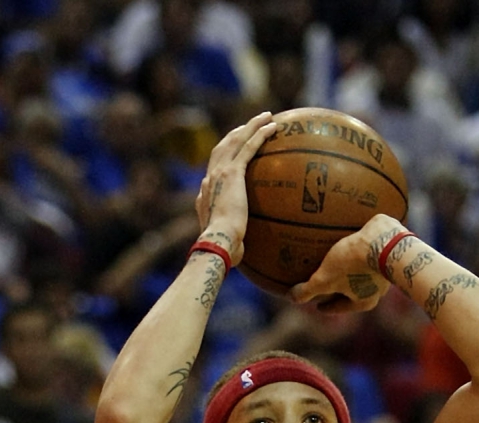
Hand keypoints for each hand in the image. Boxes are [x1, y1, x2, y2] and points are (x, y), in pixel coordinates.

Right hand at [194, 111, 276, 262]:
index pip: (215, 167)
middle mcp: (210, 177)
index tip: (237, 148)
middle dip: (238, 132)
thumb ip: (232, 237)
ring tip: (267, 117)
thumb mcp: (227, 242)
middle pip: (224, 146)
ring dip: (251, 125)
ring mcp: (220, 172)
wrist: (218, 242)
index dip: (225, 154)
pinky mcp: (233, 172)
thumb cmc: (224, 250)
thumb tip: (241, 250)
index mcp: (206, 192)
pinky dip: (260, 134)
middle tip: (252, 124)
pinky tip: (273, 127)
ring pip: (236, 140)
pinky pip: (249, 147)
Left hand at [291, 216, 401, 314]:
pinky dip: (361, 252)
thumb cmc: (354, 264)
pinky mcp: (390, 251)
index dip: (326, 307)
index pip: (340, 307)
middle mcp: (377, 289)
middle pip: (353, 291)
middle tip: (327, 282)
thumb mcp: (325, 279)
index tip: (318, 306)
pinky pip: (371, 254)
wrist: (385, 239)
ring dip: (351, 269)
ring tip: (339, 260)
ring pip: (363, 272)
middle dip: (340, 287)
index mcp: (363, 301)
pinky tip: (354, 241)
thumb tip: (292, 298)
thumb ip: (308, 290)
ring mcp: (386, 270)